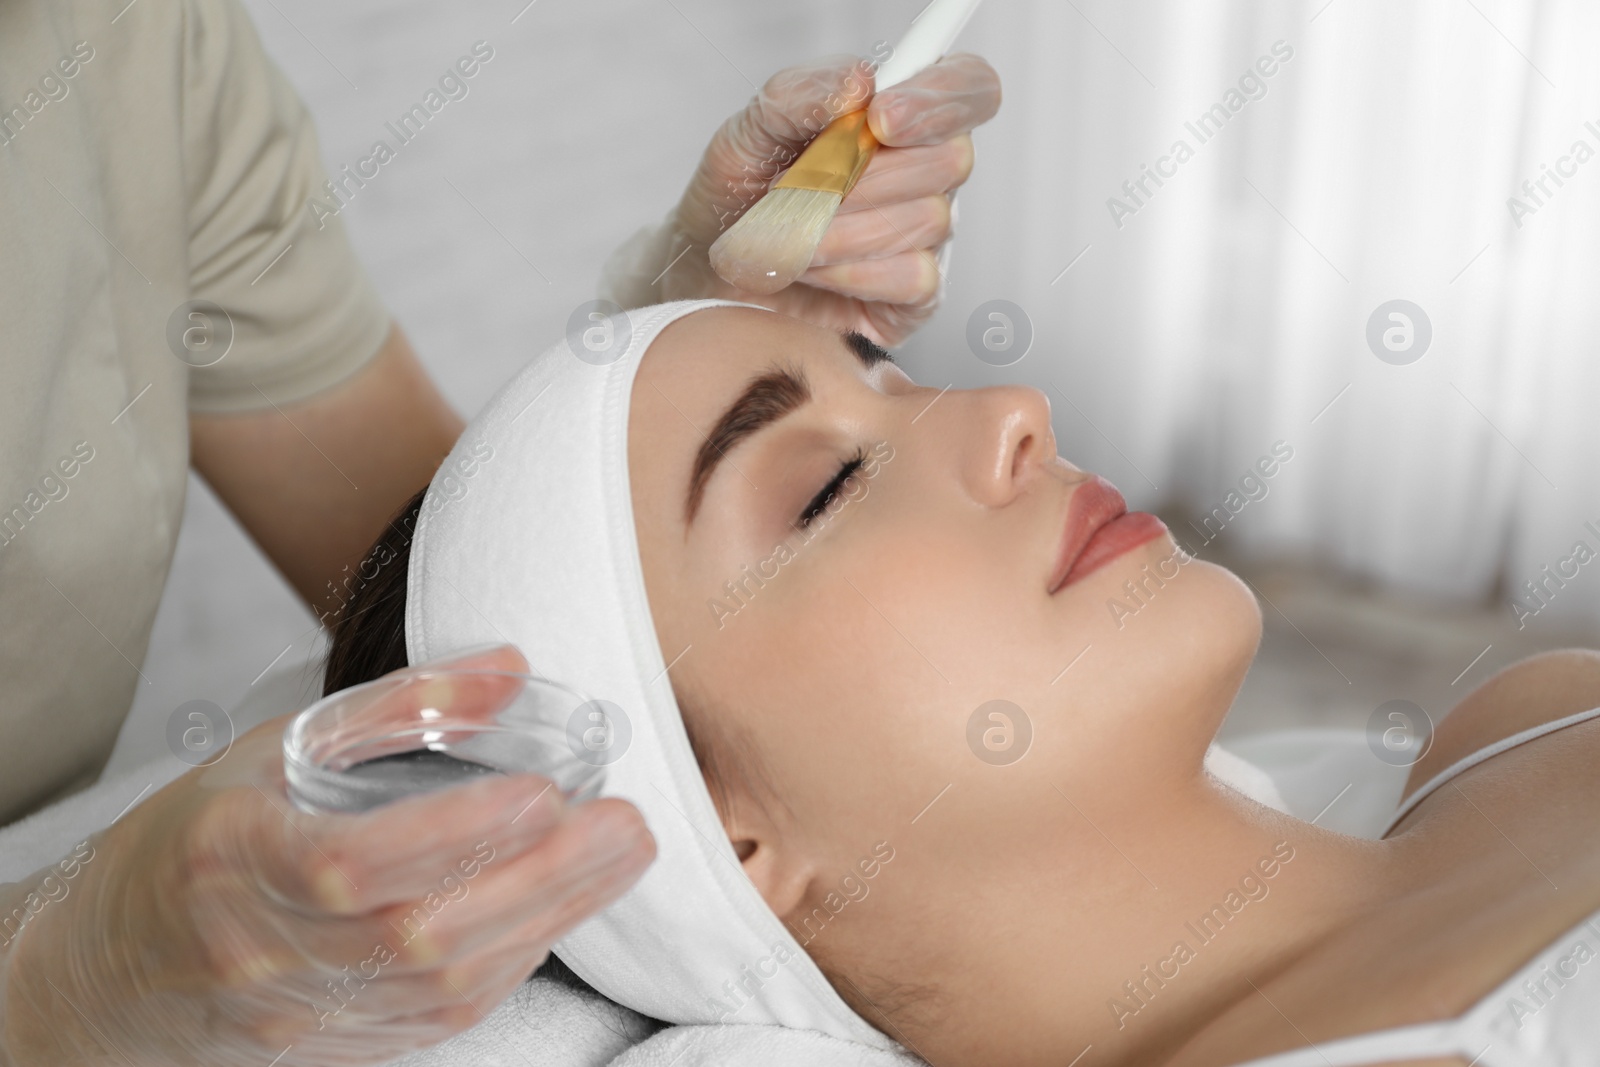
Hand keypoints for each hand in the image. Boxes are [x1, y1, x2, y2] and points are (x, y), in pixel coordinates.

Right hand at [0, 648, 652, 1066]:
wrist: (116, 966)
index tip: (542, 792)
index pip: (350, 862)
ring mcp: (302, 1012)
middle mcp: (265, 949)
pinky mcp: (339, 1045)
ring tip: (618, 856)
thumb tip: (509, 670)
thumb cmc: (204, 838)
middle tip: (625, 824)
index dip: (453, 833)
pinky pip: (443, 1015)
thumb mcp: (275, 749)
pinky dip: (516, 959)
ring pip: (444, 984)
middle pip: (420, 933)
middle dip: (542, 880)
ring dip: (550, 919)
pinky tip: (562, 908)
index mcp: (236, 857)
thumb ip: (395, 708)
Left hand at [655, 52, 1000, 345]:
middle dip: (862, 174)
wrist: (708, 273)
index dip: (940, 98)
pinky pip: (913, 276)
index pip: (971, 87)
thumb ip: (800, 93)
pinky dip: (850, 271)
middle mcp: (926, 174)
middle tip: (799, 186)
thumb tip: (859, 83)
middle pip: (951, 158)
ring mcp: (927, 238)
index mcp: (902, 117)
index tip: (880, 117)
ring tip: (789, 232)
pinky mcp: (915, 296)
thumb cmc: (738, 196)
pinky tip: (811, 269)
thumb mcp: (750, 129)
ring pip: (928, 219)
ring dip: (841, 226)